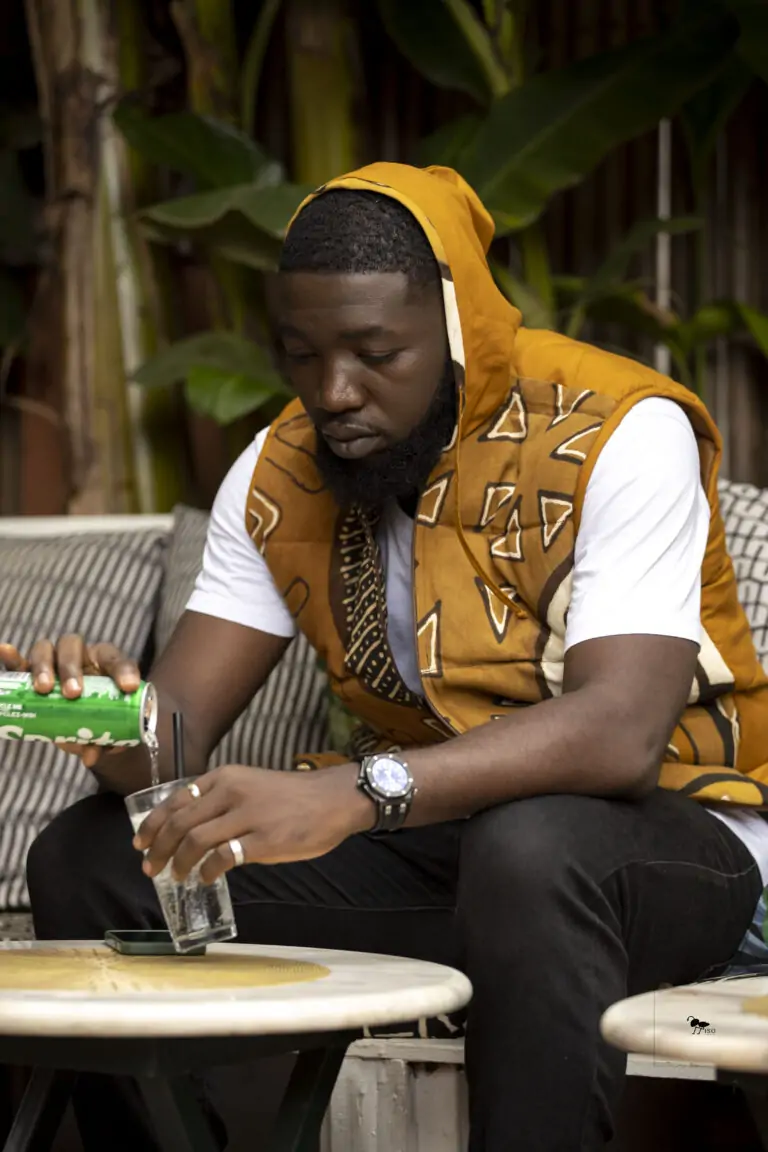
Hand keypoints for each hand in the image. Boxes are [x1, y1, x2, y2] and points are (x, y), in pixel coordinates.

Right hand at [0, 634, 139, 767]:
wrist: (85, 723)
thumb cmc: (102, 719)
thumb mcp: (108, 731)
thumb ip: (104, 740)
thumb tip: (90, 755)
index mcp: (105, 663)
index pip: (115, 660)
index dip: (123, 671)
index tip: (127, 688)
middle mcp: (79, 655)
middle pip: (73, 647)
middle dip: (71, 669)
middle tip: (73, 694)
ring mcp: (53, 661)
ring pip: (45, 650)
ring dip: (43, 667)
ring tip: (43, 690)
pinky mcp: (31, 673)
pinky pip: (19, 662)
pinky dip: (11, 657)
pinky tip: (5, 651)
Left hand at [134, 763, 374, 882]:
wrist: (333, 799)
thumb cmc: (293, 796)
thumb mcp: (251, 784)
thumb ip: (223, 800)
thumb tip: (192, 829)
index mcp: (225, 777)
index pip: (175, 800)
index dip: (153, 824)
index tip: (141, 842)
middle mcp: (231, 792)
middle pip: (179, 823)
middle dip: (158, 848)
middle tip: (150, 867)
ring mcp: (247, 816)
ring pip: (195, 841)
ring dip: (179, 863)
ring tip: (176, 875)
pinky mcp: (264, 841)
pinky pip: (223, 858)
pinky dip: (208, 871)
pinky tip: (206, 878)